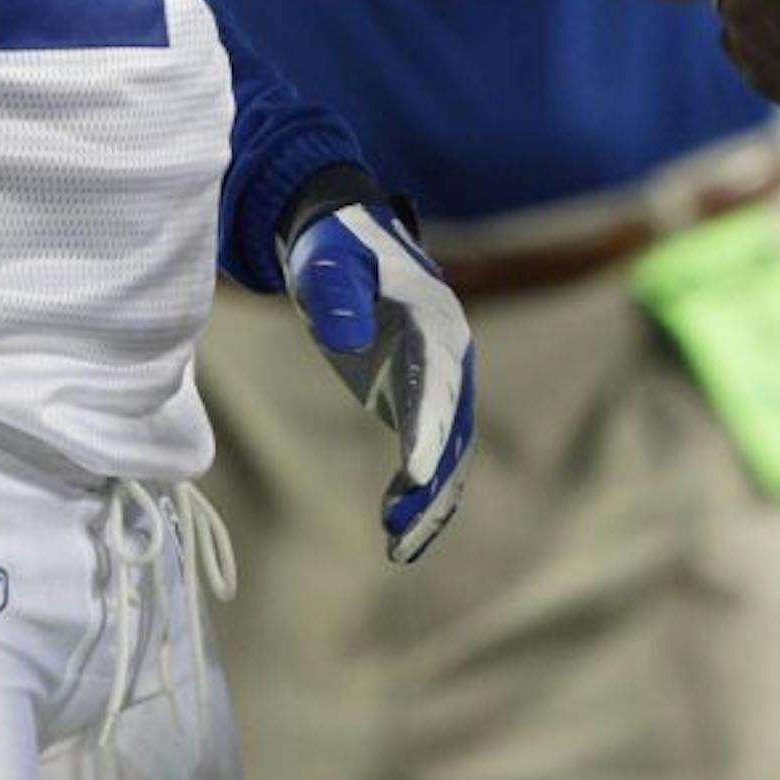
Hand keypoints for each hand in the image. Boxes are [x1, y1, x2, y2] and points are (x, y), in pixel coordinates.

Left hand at [283, 199, 475, 561]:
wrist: (337, 233)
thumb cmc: (332, 247)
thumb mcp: (327, 261)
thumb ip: (338, 293)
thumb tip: (347, 337)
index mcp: (434, 320)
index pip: (437, 384)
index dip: (429, 430)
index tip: (416, 476)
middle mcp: (447, 353)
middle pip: (452, 426)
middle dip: (433, 481)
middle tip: (402, 529)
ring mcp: (436, 376)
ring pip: (447, 447)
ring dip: (431, 498)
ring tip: (401, 545)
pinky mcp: (416, 393)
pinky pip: (429, 449)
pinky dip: (421, 489)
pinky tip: (397, 526)